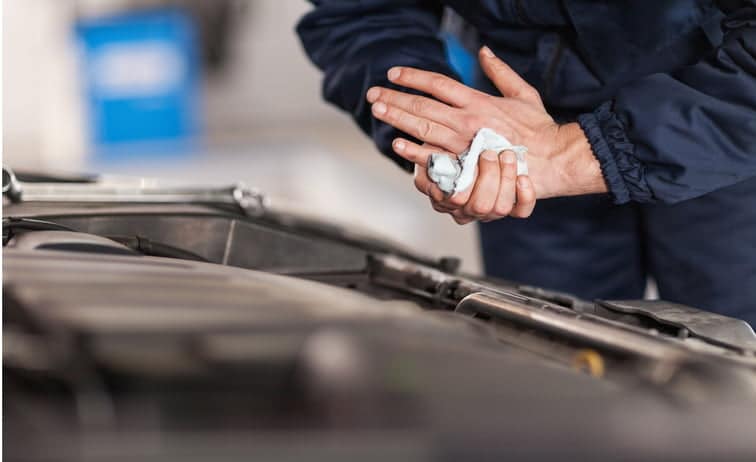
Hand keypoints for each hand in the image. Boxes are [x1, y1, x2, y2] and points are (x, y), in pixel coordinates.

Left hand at [366, 46, 606, 222]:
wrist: (554, 160)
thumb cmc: (540, 129)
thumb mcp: (524, 93)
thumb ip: (500, 72)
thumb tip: (483, 51)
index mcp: (479, 101)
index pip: (438, 83)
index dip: (413, 77)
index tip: (394, 74)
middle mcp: (468, 120)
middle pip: (423, 105)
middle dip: (395, 98)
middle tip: (373, 94)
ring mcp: (465, 144)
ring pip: (423, 128)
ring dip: (397, 118)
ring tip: (378, 110)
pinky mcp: (468, 166)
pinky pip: (436, 158)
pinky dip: (415, 151)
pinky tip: (398, 144)